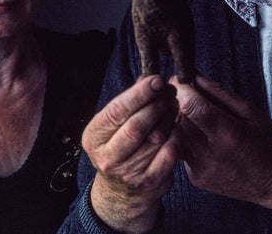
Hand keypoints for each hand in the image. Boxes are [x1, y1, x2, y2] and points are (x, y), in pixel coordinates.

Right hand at [83, 75, 180, 233]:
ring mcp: (127, 173)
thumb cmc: (120, 147)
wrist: (121, 191)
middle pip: (137, 125)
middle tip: (169, 94)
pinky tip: (176, 129)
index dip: (139, 93)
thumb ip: (129, 104)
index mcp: (94, 137)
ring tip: (173, 109)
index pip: (117, 110)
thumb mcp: (114, 126)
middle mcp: (107, 157)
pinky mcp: (148, 183)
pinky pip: (169, 154)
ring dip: (169, 119)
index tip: (157, 80)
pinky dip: (176, 138)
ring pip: (156, 138)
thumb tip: (152, 81)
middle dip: (157, 105)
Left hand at [171, 75, 271, 217]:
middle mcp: (211, 156)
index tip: (180, 79)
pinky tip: (202, 136)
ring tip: (195, 115)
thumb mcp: (250, 112)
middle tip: (186, 94)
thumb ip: (219, 93)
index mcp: (229, 135)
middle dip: (179, 104)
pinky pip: (182, 150)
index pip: (193, 108)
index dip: (183, 90)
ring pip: (177, 136)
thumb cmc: (269, 144)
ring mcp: (201, 170)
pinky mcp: (196, 178)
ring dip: (181, 121)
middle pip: (180, 121)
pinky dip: (187, 139)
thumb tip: (194, 76)